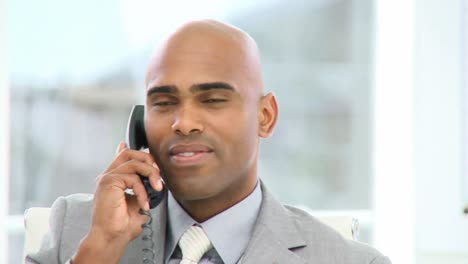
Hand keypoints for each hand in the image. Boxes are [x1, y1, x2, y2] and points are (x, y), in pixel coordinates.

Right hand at [73, 142, 162, 263]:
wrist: (112, 237)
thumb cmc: (123, 224)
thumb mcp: (137, 200)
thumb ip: (141, 187)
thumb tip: (152, 179)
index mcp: (113, 179)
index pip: (123, 156)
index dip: (139, 152)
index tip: (153, 161)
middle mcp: (108, 176)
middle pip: (130, 153)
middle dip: (148, 160)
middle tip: (158, 174)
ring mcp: (107, 178)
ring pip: (135, 163)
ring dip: (151, 174)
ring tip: (157, 188)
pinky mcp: (108, 182)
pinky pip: (133, 178)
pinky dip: (143, 191)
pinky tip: (144, 203)